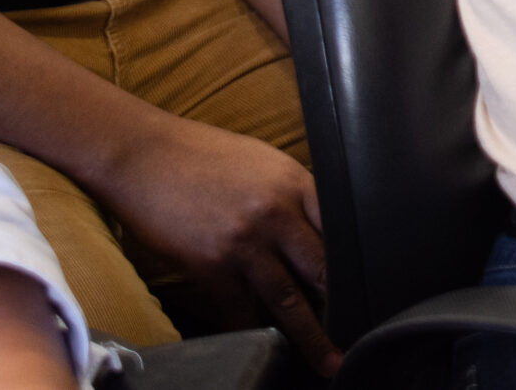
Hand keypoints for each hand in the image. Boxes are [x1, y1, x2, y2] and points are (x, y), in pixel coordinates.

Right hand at [99, 113, 338, 373]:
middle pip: (322, 269)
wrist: (142, 153)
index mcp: (293, 181)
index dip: (358, 260)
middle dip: (343, 304)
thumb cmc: (201, 154)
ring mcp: (243, 243)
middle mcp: (275, 213)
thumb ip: (292, 193)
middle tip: (362, 331)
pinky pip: (240, 311)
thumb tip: (318, 228)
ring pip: (289, 302)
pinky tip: (267, 345)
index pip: (341, 227)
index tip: (373, 285)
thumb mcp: (261, 162)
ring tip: (330, 361)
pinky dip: (254, 331)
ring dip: (312, 337)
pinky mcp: (211, 266)